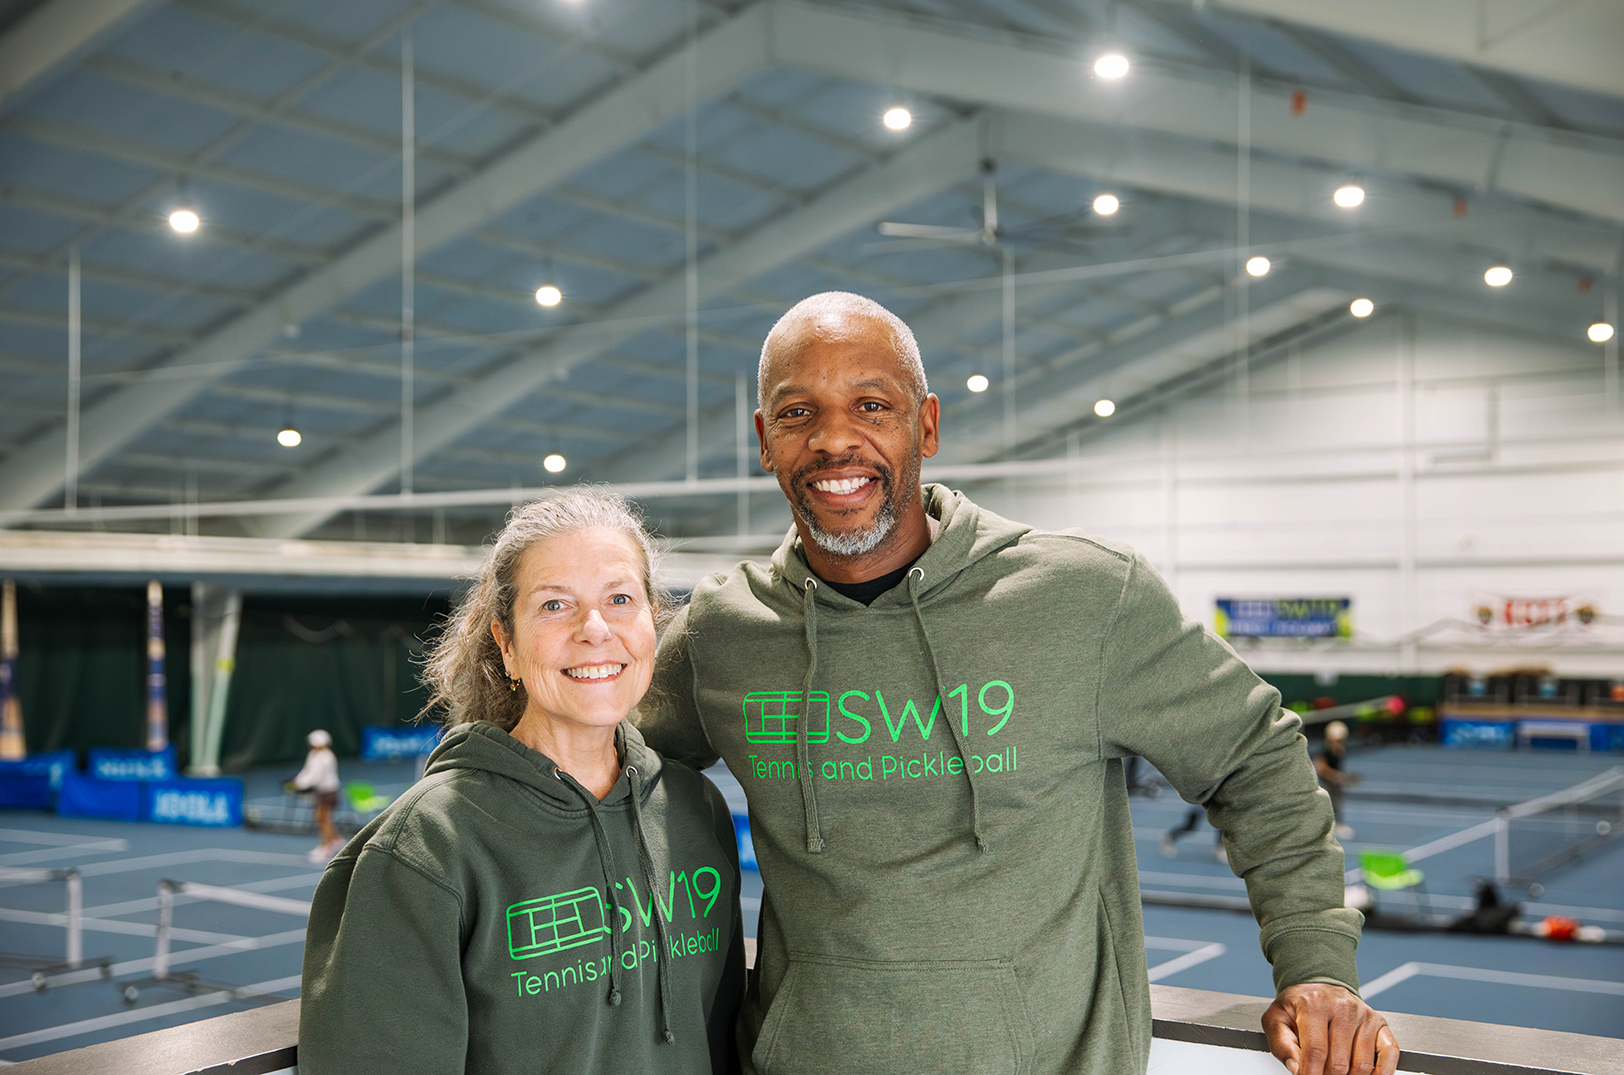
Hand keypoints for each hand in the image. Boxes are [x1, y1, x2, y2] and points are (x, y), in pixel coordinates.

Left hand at [1261, 983, 1397, 1074]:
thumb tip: (1298, 1069)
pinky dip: (1382, 1073)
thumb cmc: (1298, 1005)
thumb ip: (1282, 1045)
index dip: (1310, 1074)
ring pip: (1362, 1065)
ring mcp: (1364, 1015)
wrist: (1317, 985)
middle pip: (1339, 1063)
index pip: (1315, 1051)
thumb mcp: (1276, 1020)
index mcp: (1314, 1004)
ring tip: (1335, 1073)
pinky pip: (1390, 1054)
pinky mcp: (1380, 1023)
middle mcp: (1343, 1007)